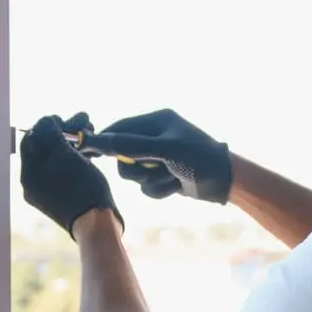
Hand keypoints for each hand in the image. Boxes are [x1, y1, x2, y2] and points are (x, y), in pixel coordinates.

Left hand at [20, 114, 122, 238]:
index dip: (45, 125)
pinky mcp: (64, 194)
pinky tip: (91, 148)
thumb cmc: (80, 187)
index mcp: (28, 175)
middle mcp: (34, 183)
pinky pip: (66, 169)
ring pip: (58, 157)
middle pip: (45, 148)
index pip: (30, 140)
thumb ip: (52, 134)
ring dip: (73, 141)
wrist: (97, 224)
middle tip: (82, 122)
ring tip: (90, 130)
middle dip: (63, 131)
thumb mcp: (65, 154)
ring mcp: (49, 190)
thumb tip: (46, 121)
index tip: (62, 119)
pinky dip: (77, 157)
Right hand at [94, 109, 231, 203]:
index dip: (104, 140)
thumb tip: (101, 139)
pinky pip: (146, 187)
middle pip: (123, 155)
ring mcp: (159, 158)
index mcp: (156, 121)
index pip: (120, 128)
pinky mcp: (163, 175)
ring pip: (134, 175)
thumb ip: (132, 144)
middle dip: (136, 168)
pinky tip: (176, 186)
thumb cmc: (199, 158)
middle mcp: (155, 138)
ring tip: (170, 178)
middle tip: (151, 169)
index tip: (86, 149)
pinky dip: (159, 190)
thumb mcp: (164, 149)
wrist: (225, 182)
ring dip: (150, 181)